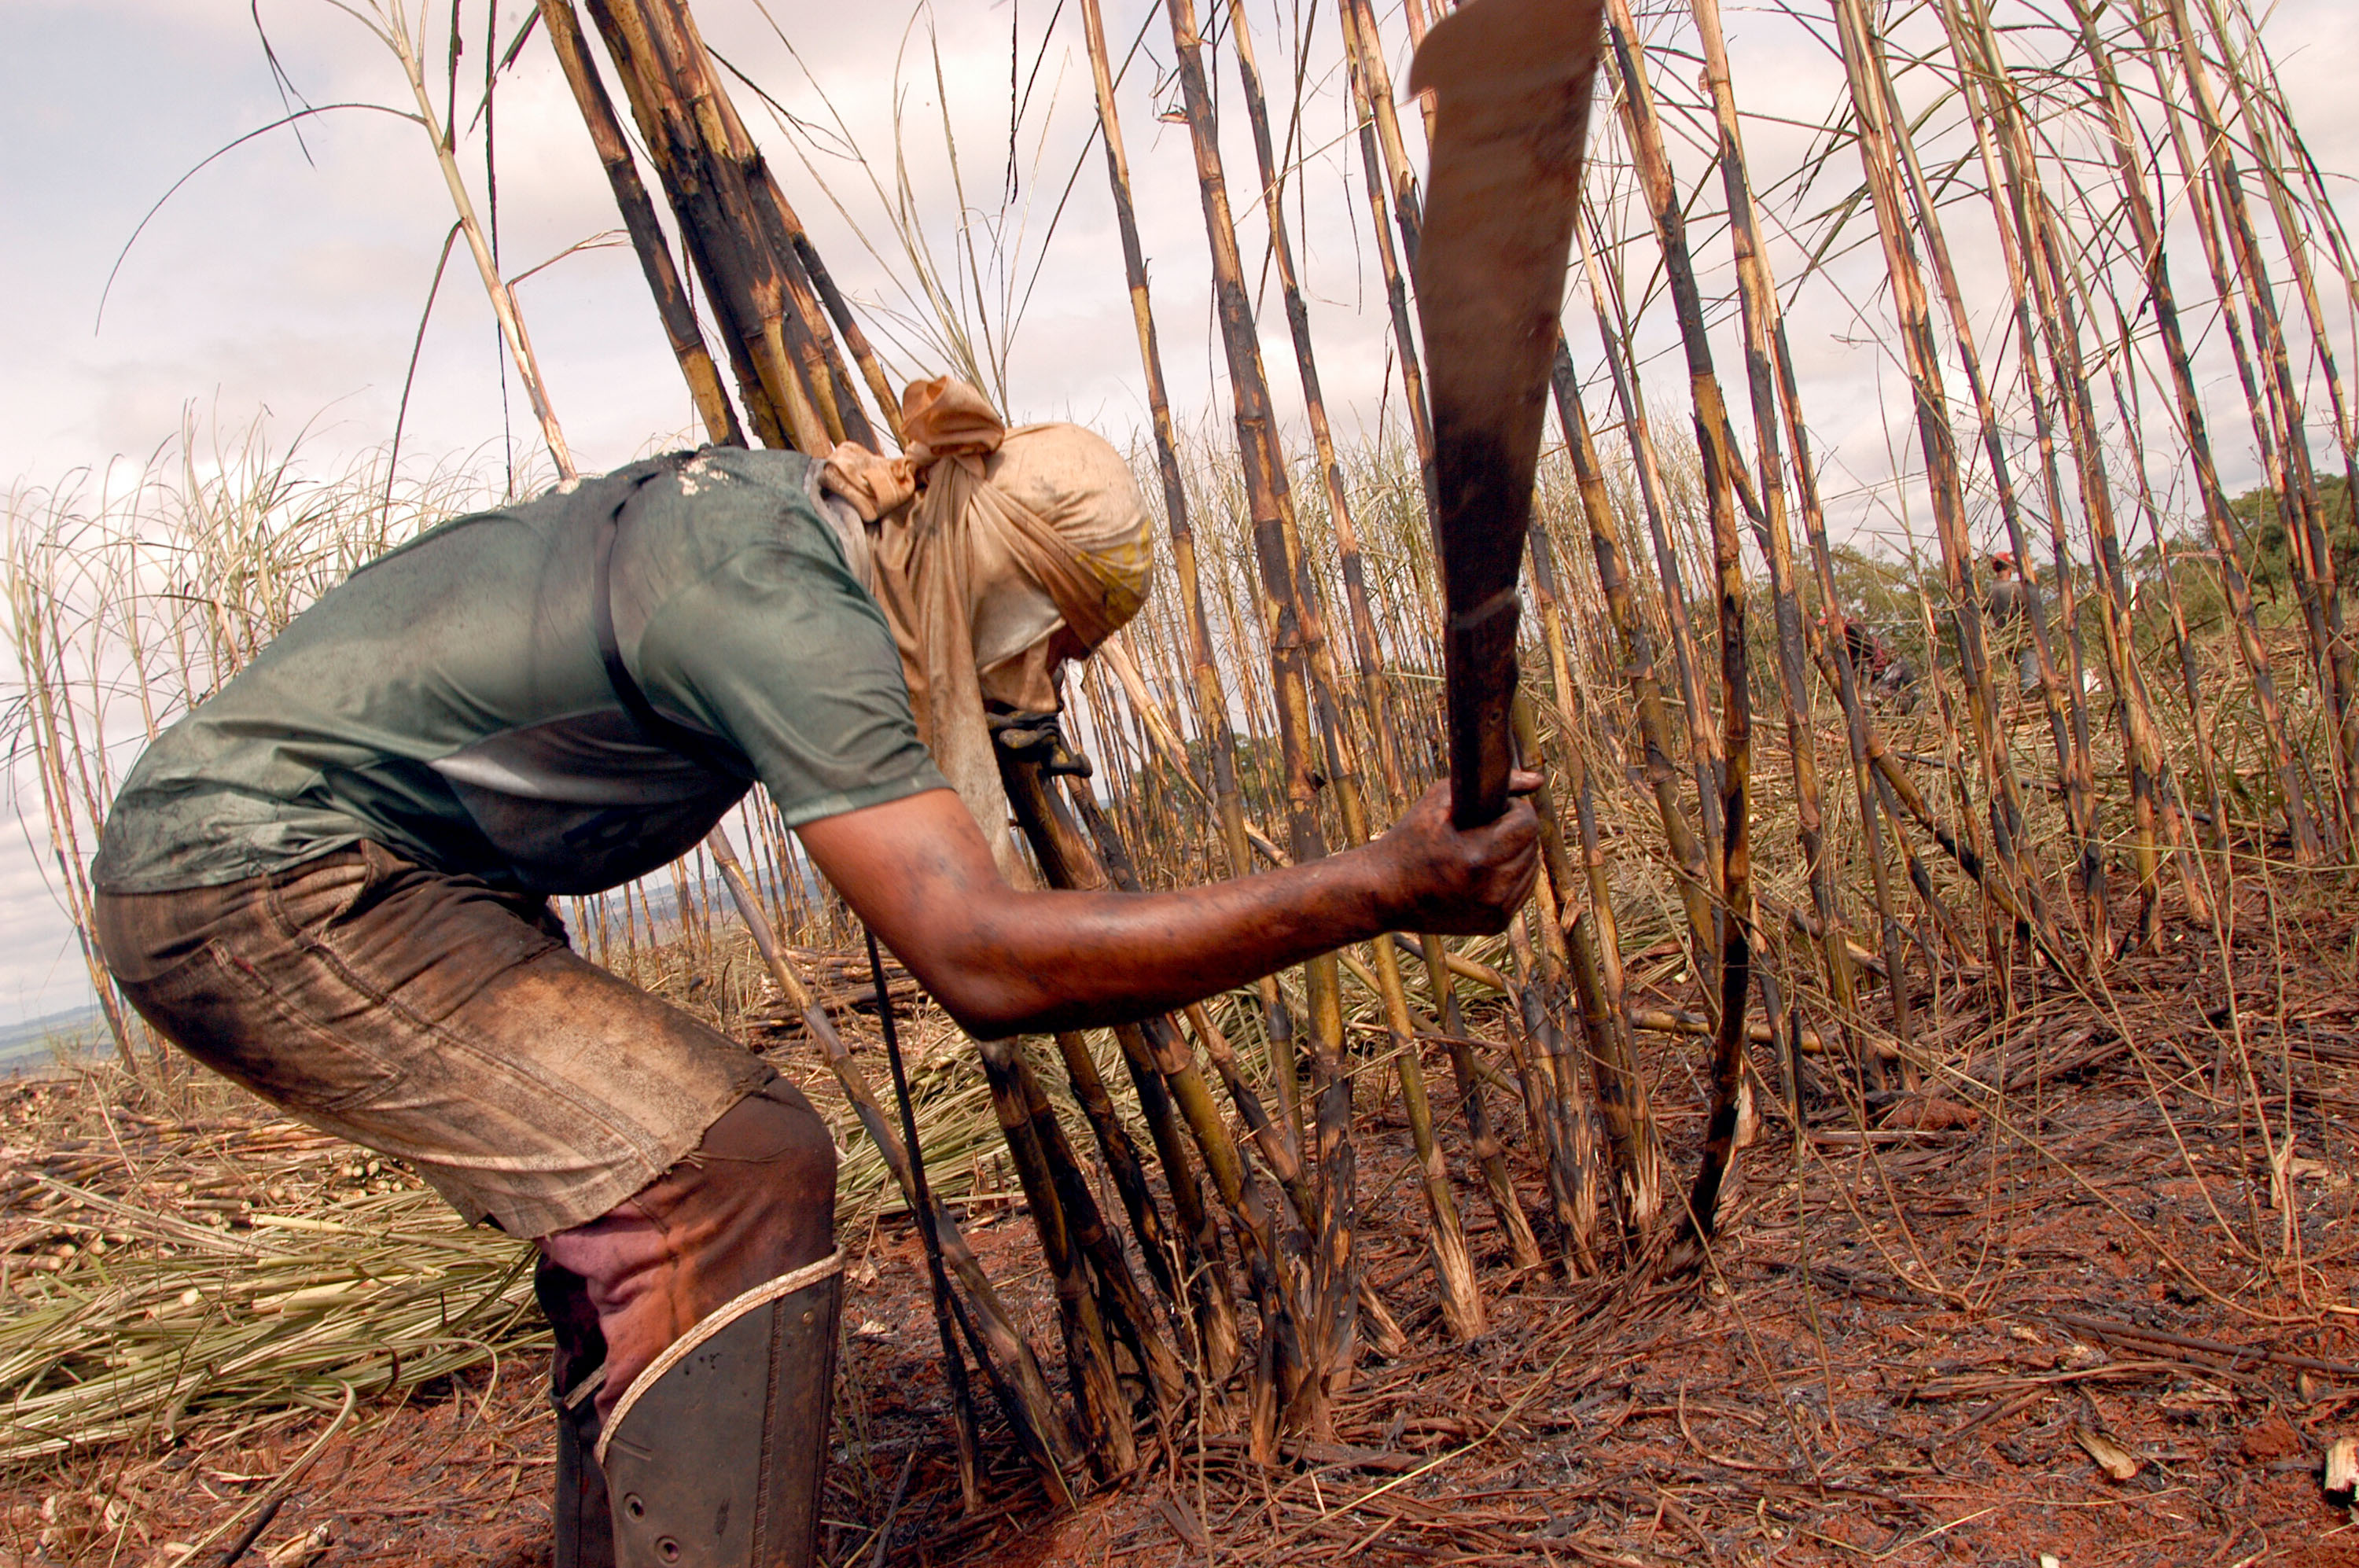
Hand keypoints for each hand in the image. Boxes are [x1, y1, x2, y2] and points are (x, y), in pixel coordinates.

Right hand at [1370, 769, 1542, 934]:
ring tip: (1482, 848)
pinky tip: (1483, 870)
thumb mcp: (1440, 800)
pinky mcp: (1495, 925)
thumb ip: (1496, 785)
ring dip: (1515, 854)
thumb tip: (1539, 780)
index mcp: (1477, 858)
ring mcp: (1494, 912)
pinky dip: (1509, 876)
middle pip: (1532, 846)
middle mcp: (1491, 890)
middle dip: (1514, 831)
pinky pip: (1521, 890)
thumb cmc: (1408, 840)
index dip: (1513, 809)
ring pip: (1531, 869)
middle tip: (1483, 829)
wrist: (1383, 892)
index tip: (1492, 809)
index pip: (1528, 823)